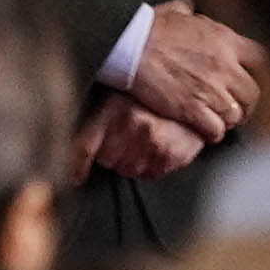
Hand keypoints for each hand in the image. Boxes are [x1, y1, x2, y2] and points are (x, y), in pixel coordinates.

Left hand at [74, 100, 207, 183]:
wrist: (195, 93)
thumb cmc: (154, 96)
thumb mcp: (118, 96)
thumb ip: (94, 121)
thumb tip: (74, 153)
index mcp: (115, 108)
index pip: (83, 148)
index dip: (77, 166)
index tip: (76, 176)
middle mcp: (135, 124)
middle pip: (107, 160)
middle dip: (112, 153)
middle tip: (124, 139)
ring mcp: (156, 141)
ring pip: (129, 169)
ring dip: (132, 161)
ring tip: (143, 142)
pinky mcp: (174, 155)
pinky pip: (151, 174)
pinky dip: (152, 166)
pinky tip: (158, 148)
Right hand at [125, 2, 266, 145]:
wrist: (130, 46)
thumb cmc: (149, 28)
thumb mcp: (177, 12)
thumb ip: (190, 10)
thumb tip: (188, 4)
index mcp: (227, 41)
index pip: (260, 62)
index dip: (256, 75)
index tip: (248, 82)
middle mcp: (226, 66)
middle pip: (252, 93)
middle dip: (246, 104)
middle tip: (237, 109)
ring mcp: (212, 89)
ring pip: (236, 114)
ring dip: (229, 120)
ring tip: (220, 122)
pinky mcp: (193, 108)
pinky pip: (215, 128)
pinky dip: (213, 133)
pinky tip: (206, 131)